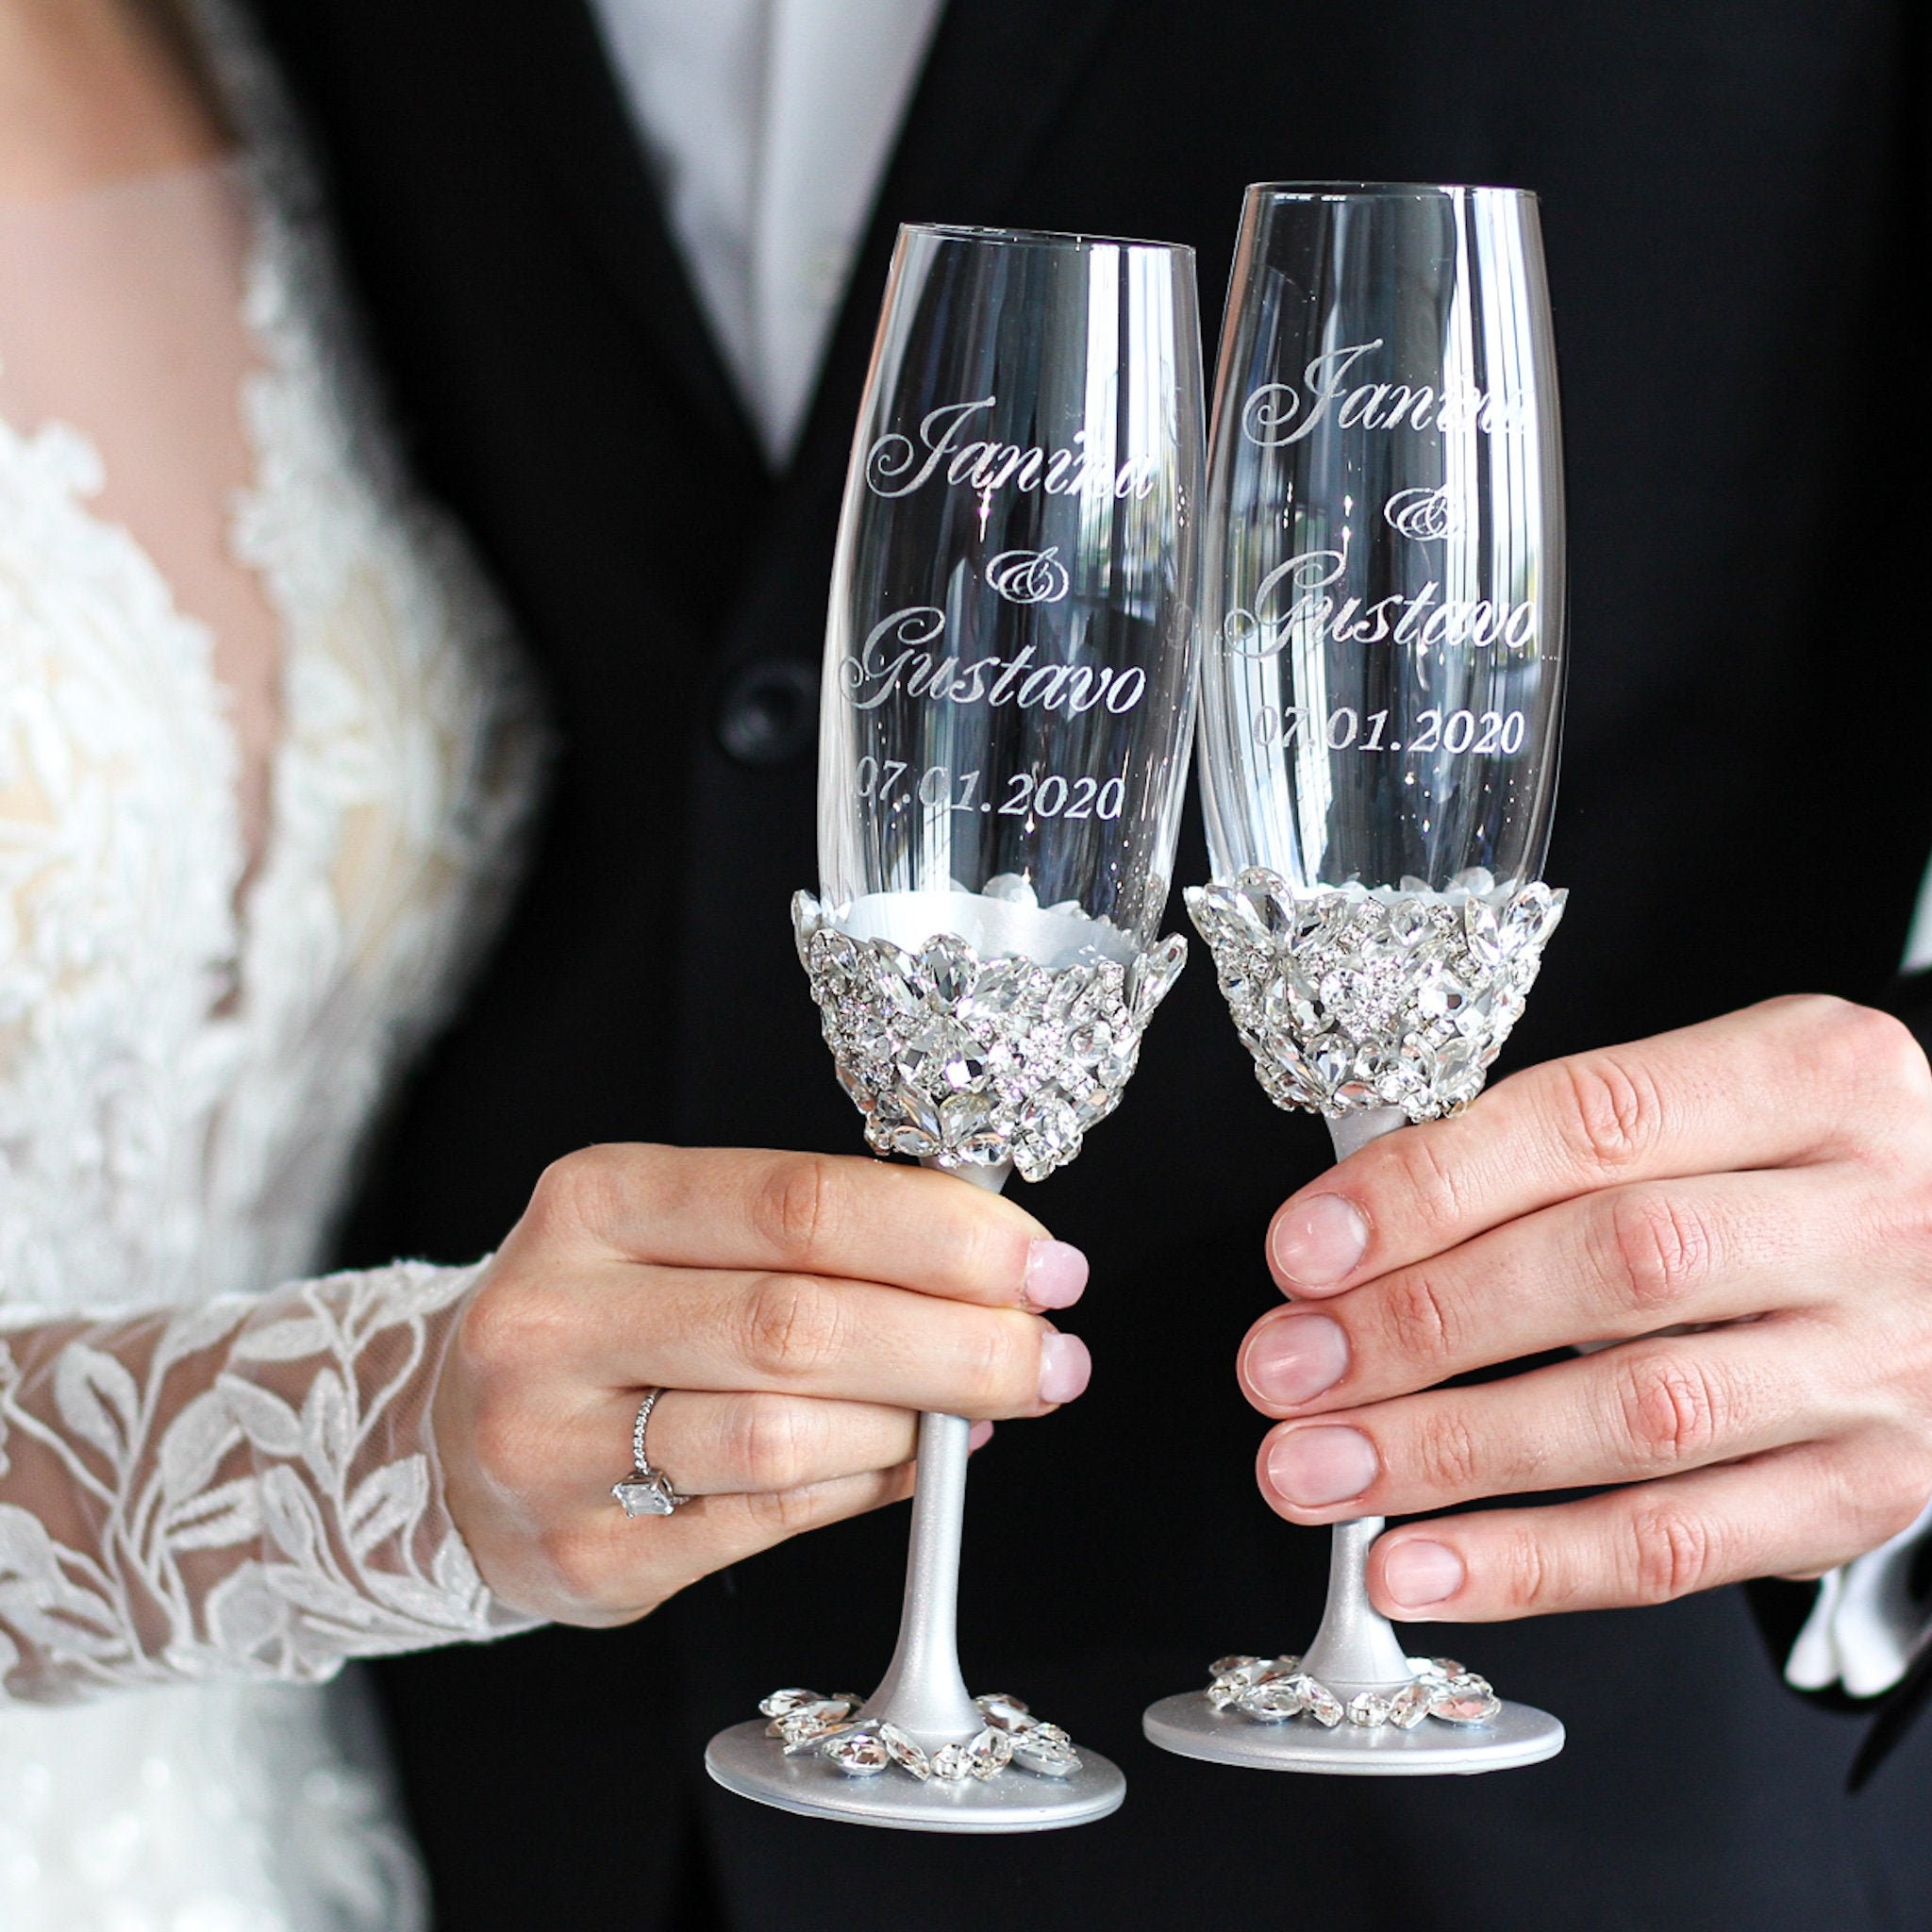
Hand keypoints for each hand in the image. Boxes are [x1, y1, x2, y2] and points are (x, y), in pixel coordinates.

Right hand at [433, 1146, 1089, 1623]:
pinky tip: (910, 1463)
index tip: (1040, 1262)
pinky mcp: (586, 1557)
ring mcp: (556, 1447)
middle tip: (1051, 1353)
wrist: (443, 1441)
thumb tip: (990, 1277)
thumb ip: (812, 1242)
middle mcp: (558, 1317)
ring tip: (977, 1410)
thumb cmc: (605, 1318)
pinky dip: (865, 1487)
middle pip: (800, 1323)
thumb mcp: (673, 1235)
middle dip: (959, 1340)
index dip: (941, 1232)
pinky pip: (767, 1520)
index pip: (799, 1203)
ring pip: (783, 1434)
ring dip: (916, 1425)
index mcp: (597, 1201)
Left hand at [1236, 997, 1931, 1623]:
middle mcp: (1869, 1213)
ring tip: (1312, 1469)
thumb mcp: (1705, 1103)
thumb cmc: (1786, 1168)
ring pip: (1639, 1415)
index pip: (1591, 1121)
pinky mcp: (1870, 1491)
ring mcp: (1881, 1362)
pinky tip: (1420, 1565)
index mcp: (1812, 1076)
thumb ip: (1551, 1150)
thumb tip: (1348, 1236)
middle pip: (1614, 1268)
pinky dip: (1533, 1564)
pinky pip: (1683, 1544)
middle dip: (1419, 1325)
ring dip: (1448, 1453)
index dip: (1430, 1189)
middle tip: (1283, 1368)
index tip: (1303, 1248)